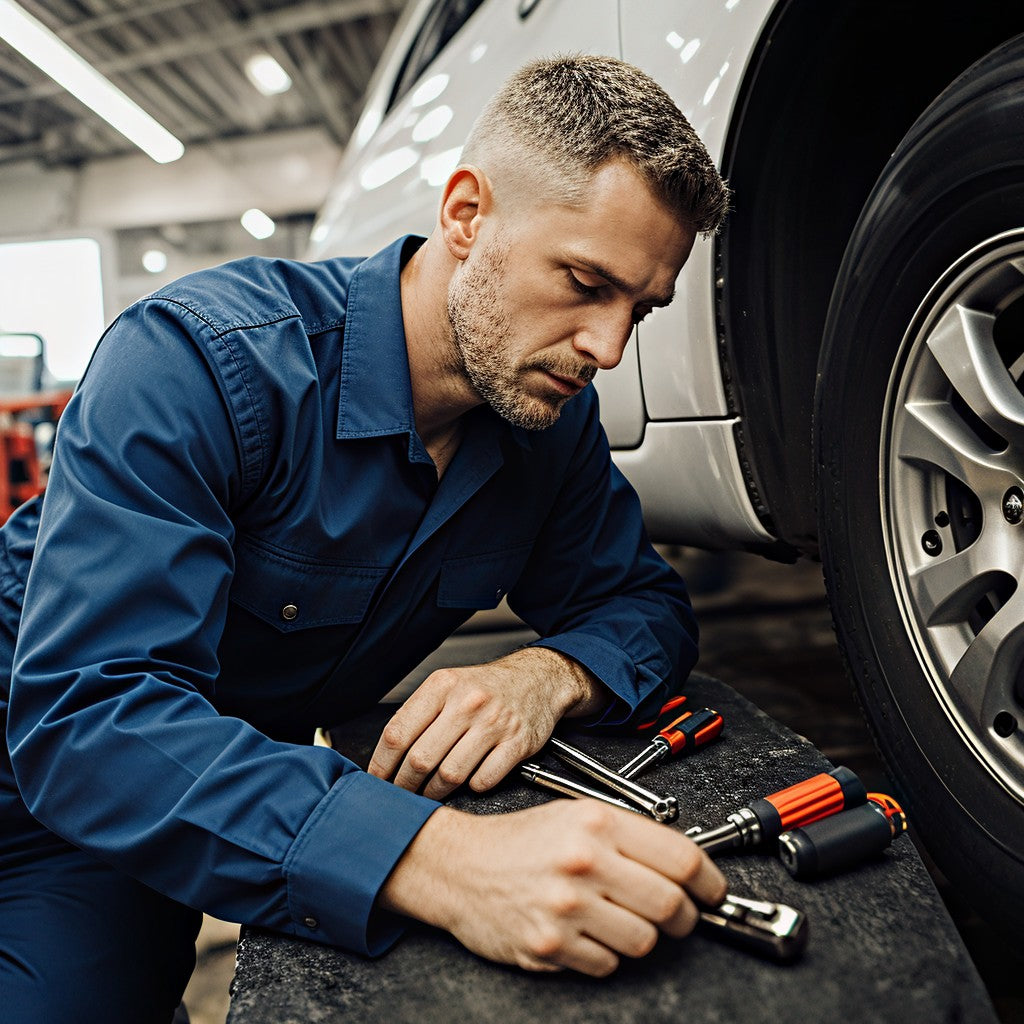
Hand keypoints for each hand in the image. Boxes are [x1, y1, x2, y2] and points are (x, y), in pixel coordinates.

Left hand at [368, 648, 604, 799]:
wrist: (538, 679)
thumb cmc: (486, 688)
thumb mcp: (448, 685)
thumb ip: (418, 714)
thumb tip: (385, 757)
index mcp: (442, 686)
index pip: (397, 733)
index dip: (381, 765)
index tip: (377, 781)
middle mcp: (467, 702)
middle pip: (420, 759)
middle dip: (405, 785)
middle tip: (402, 793)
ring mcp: (494, 723)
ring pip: (450, 775)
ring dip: (435, 791)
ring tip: (431, 791)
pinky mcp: (517, 744)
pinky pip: (483, 780)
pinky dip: (472, 788)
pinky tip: (469, 781)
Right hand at [378, 800, 727, 975]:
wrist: (460, 867)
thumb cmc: (520, 841)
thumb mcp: (576, 815)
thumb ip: (629, 836)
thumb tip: (686, 866)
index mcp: (597, 824)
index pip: (680, 856)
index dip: (709, 880)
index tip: (713, 891)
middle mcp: (584, 862)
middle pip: (670, 905)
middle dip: (684, 916)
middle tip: (679, 915)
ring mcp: (567, 907)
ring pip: (643, 942)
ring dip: (642, 936)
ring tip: (621, 920)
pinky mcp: (550, 946)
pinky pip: (607, 965)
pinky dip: (605, 955)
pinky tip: (587, 933)